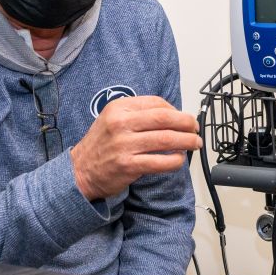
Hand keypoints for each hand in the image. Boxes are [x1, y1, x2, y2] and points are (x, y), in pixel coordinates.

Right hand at [69, 95, 200, 200]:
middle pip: (164, 118)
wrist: (79, 171)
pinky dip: (175, 161)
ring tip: (195, 143)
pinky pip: (160, 162)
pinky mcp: (128, 165)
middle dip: (186, 123)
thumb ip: (137, 115)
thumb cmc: (100, 146)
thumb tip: (171, 116)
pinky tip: (179, 160)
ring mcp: (124, 145)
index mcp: (118, 108)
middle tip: (195, 128)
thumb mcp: (112, 119)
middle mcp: (121, 124)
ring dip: (186, 141)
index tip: (183, 117)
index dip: (175, 110)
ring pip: (166, 139)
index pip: (156, 103)